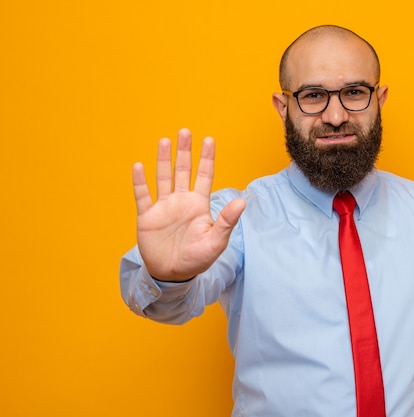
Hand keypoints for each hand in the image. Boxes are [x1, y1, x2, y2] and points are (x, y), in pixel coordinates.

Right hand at [132, 128, 245, 280]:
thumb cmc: (198, 258)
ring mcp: (164, 207)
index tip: (209, 139)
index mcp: (199, 204)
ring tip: (164, 141)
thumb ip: (227, 220)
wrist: (173, 275)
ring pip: (163, 177)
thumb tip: (242, 201)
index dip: (206, 158)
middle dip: (185, 151)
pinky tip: (139, 166)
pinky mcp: (147, 217)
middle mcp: (181, 201)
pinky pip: (143, 196)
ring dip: (163, 160)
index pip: (204, 175)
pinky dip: (140, 182)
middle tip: (185, 131)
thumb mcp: (216, 241)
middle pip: (183, 170)